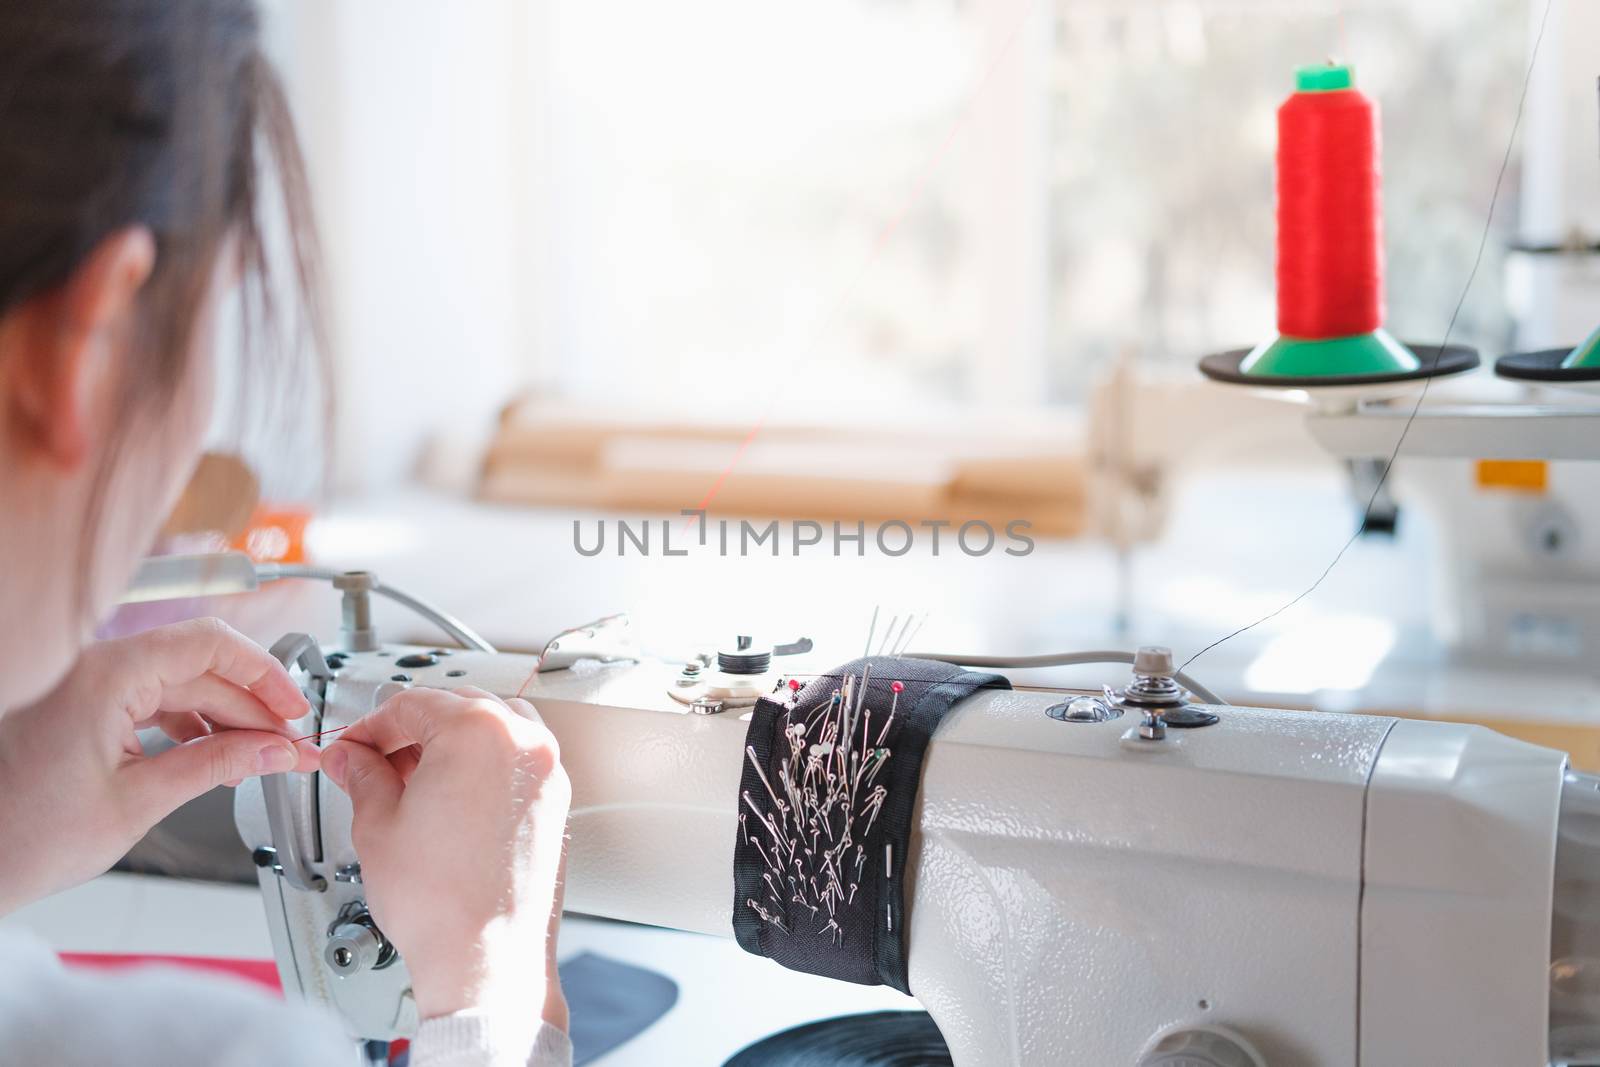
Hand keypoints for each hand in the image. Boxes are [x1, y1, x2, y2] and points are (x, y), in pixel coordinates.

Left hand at [0, 618, 317, 912]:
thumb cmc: (22, 838)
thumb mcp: (139, 803)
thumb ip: (216, 766)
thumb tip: (275, 751)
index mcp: (104, 677)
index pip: (209, 644)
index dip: (264, 673)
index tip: (293, 708)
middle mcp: (92, 669)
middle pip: (200, 668)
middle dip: (251, 708)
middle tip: (287, 748)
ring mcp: (86, 686)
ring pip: (180, 685)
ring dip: (224, 719)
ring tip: (254, 759)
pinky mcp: (83, 707)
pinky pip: (151, 700)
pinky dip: (189, 725)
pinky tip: (211, 756)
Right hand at [321, 687, 569, 1032]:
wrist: (486, 958)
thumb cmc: (442, 904)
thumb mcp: (378, 826)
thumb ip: (363, 776)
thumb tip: (351, 758)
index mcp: (477, 732)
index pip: (411, 703)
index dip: (369, 726)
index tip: (352, 747)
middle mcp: (522, 741)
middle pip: (456, 707)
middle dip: (410, 731)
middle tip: (373, 762)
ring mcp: (546, 770)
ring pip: (492, 727)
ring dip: (451, 741)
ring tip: (412, 780)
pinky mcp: (555, 800)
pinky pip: (516, 759)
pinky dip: (483, 763)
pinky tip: (450, 796)